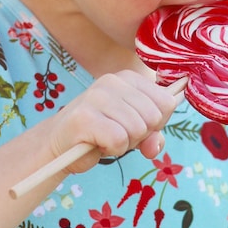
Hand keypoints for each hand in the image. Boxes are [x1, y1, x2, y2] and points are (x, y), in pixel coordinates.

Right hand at [48, 70, 182, 170]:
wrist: (59, 145)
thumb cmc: (100, 135)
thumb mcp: (134, 132)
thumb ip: (153, 136)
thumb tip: (154, 146)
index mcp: (128, 78)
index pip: (167, 101)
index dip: (157, 123)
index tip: (135, 126)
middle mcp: (112, 81)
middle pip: (154, 117)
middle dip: (141, 135)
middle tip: (118, 135)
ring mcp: (97, 96)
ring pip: (138, 129)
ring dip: (125, 144)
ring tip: (105, 139)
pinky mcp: (85, 117)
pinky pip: (119, 140)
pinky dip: (112, 150)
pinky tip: (98, 144)